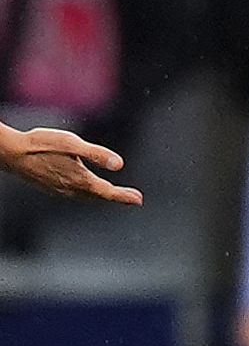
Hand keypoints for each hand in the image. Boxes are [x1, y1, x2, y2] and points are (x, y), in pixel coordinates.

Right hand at [0, 124, 141, 204]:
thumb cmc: (41, 144)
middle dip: (116, 197)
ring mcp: (59, 191)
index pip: (107, 192)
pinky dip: (87, 194)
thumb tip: (119, 165)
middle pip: (99, 196)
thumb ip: (96, 154)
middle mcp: (71, 189)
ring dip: (101, 196)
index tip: (139, 200)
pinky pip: (74, 195)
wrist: (11, 153)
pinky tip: (86, 190)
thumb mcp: (72, 144)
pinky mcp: (50, 188)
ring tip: (114, 195)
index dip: (124, 197)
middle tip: (133, 199)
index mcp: (80, 180)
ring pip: (86, 197)